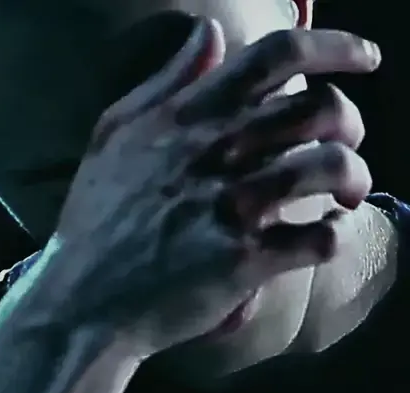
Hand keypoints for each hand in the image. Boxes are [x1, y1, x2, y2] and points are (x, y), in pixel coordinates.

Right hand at [52, 20, 378, 355]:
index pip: (275, 57)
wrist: (85, 299)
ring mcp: (233, 209)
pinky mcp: (244, 261)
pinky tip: (320, 238)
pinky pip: (318, 239)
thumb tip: (209, 34)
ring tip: (346, 193)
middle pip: (320, 111)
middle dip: (351, 123)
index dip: (334, 47)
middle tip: (346, 142)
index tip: (366, 58)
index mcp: (188, 119)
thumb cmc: (96, 220)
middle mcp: (216, 155)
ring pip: (330, 169)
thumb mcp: (114, 137)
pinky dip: (332, 236)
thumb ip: (165, 82)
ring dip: (354, 177)